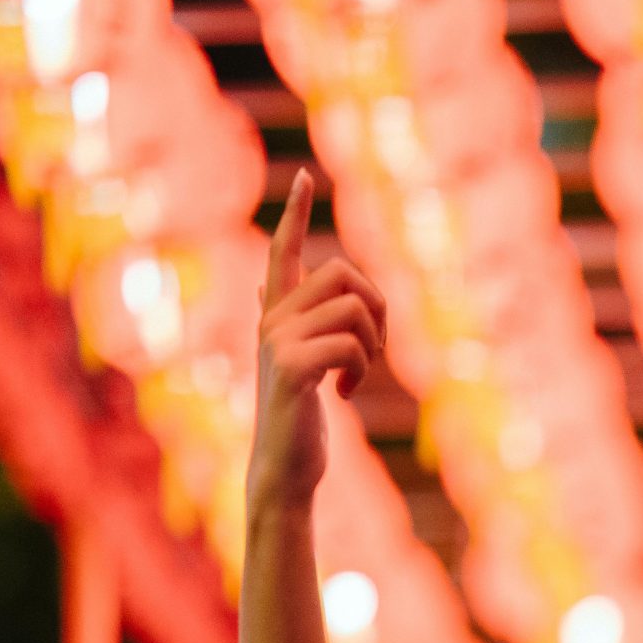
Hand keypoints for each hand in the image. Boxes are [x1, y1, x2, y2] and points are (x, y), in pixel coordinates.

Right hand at [247, 169, 388, 512]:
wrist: (284, 468)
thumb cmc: (298, 419)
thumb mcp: (299, 364)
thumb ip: (291, 323)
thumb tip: (264, 282)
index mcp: (277, 314)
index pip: (284, 251)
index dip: (294, 213)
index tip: (302, 174)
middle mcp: (271, 319)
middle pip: (343, 272)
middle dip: (377, 308)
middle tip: (374, 350)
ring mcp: (275, 341)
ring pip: (353, 307)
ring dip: (371, 345)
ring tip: (355, 376)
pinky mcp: (288, 367)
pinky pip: (349, 344)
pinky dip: (360, 370)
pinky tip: (343, 396)